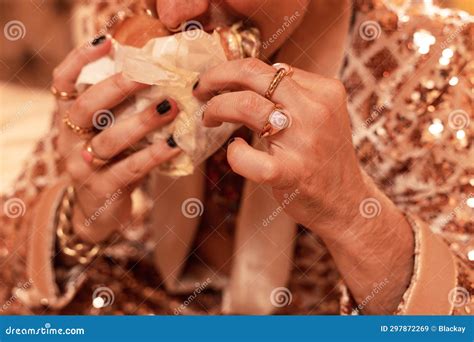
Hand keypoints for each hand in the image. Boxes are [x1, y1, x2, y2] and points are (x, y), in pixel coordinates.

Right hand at [52, 37, 179, 242]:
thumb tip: (159, 76)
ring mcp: (83, 167)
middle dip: (118, 87)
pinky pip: (130, 169)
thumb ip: (121, 109)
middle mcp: (68, 140)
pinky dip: (154, 155)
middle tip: (151, 73)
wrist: (97, 212)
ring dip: (143, 121)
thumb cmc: (110, 161)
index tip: (107, 41)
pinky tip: (175, 144)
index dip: (79, 59)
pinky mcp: (103, 190)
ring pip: (110, 140)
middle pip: (86, 107)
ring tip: (171, 106)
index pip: (62, 82)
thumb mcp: (107, 132)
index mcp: (68, 119)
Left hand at [194, 58, 413, 313]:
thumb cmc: (324, 158)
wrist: (347, 203)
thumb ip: (294, 93)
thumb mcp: (322, 114)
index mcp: (324, 90)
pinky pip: (250, 158)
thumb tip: (251, 76)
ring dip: (218, 108)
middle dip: (217, 76)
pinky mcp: (293, 173)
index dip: (235, 71)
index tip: (218, 81)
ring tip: (210, 118)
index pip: (270, 67)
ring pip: (248, 106)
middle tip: (201, 88)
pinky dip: (235, 153)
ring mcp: (305, 141)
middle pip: (255, 74)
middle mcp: (316, 109)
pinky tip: (235, 151)